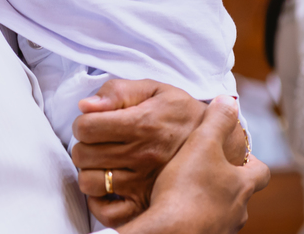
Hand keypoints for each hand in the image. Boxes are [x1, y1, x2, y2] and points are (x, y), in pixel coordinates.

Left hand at [72, 79, 249, 227]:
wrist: (220, 143)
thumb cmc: (181, 113)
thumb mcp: (155, 90)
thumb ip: (118, 91)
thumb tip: (86, 105)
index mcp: (142, 124)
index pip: (86, 127)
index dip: (83, 123)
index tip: (93, 124)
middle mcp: (142, 156)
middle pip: (83, 155)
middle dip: (84, 145)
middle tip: (98, 143)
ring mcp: (143, 184)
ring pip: (90, 182)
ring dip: (90, 171)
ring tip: (103, 163)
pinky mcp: (146, 205)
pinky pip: (107, 213)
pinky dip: (100, 201)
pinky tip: (109, 186)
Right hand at [122, 97, 269, 233]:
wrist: (171, 231)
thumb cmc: (188, 188)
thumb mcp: (202, 143)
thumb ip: (217, 121)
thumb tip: (230, 100)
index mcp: (242, 185)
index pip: (261, 172)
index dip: (253, 162)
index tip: (241, 156)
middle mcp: (238, 210)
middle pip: (242, 193)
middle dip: (229, 182)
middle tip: (209, 171)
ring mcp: (223, 228)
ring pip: (224, 210)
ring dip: (212, 200)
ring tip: (190, 190)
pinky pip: (206, 224)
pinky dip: (198, 216)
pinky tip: (180, 210)